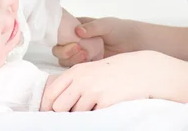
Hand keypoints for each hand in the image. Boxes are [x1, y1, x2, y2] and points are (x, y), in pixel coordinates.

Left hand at [40, 51, 158, 111]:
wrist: (140, 70)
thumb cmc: (113, 72)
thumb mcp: (89, 71)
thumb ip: (72, 84)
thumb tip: (55, 105)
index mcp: (75, 72)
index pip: (50, 93)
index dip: (47, 107)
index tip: (49, 114)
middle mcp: (81, 80)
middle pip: (58, 107)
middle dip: (64, 113)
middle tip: (73, 113)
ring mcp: (94, 91)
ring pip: (75, 115)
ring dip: (82, 116)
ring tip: (93, 108)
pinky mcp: (106, 101)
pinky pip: (93, 118)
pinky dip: (96, 117)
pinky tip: (104, 109)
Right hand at [52, 17, 134, 66]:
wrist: (136, 45)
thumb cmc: (121, 30)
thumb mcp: (107, 25)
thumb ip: (93, 27)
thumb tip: (78, 30)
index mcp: (77, 27)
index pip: (59, 32)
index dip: (61, 38)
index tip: (73, 42)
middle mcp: (76, 41)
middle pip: (59, 49)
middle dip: (65, 52)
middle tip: (79, 51)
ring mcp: (81, 54)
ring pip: (65, 60)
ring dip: (71, 60)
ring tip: (87, 57)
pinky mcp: (87, 67)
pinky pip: (75, 70)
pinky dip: (78, 70)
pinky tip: (89, 65)